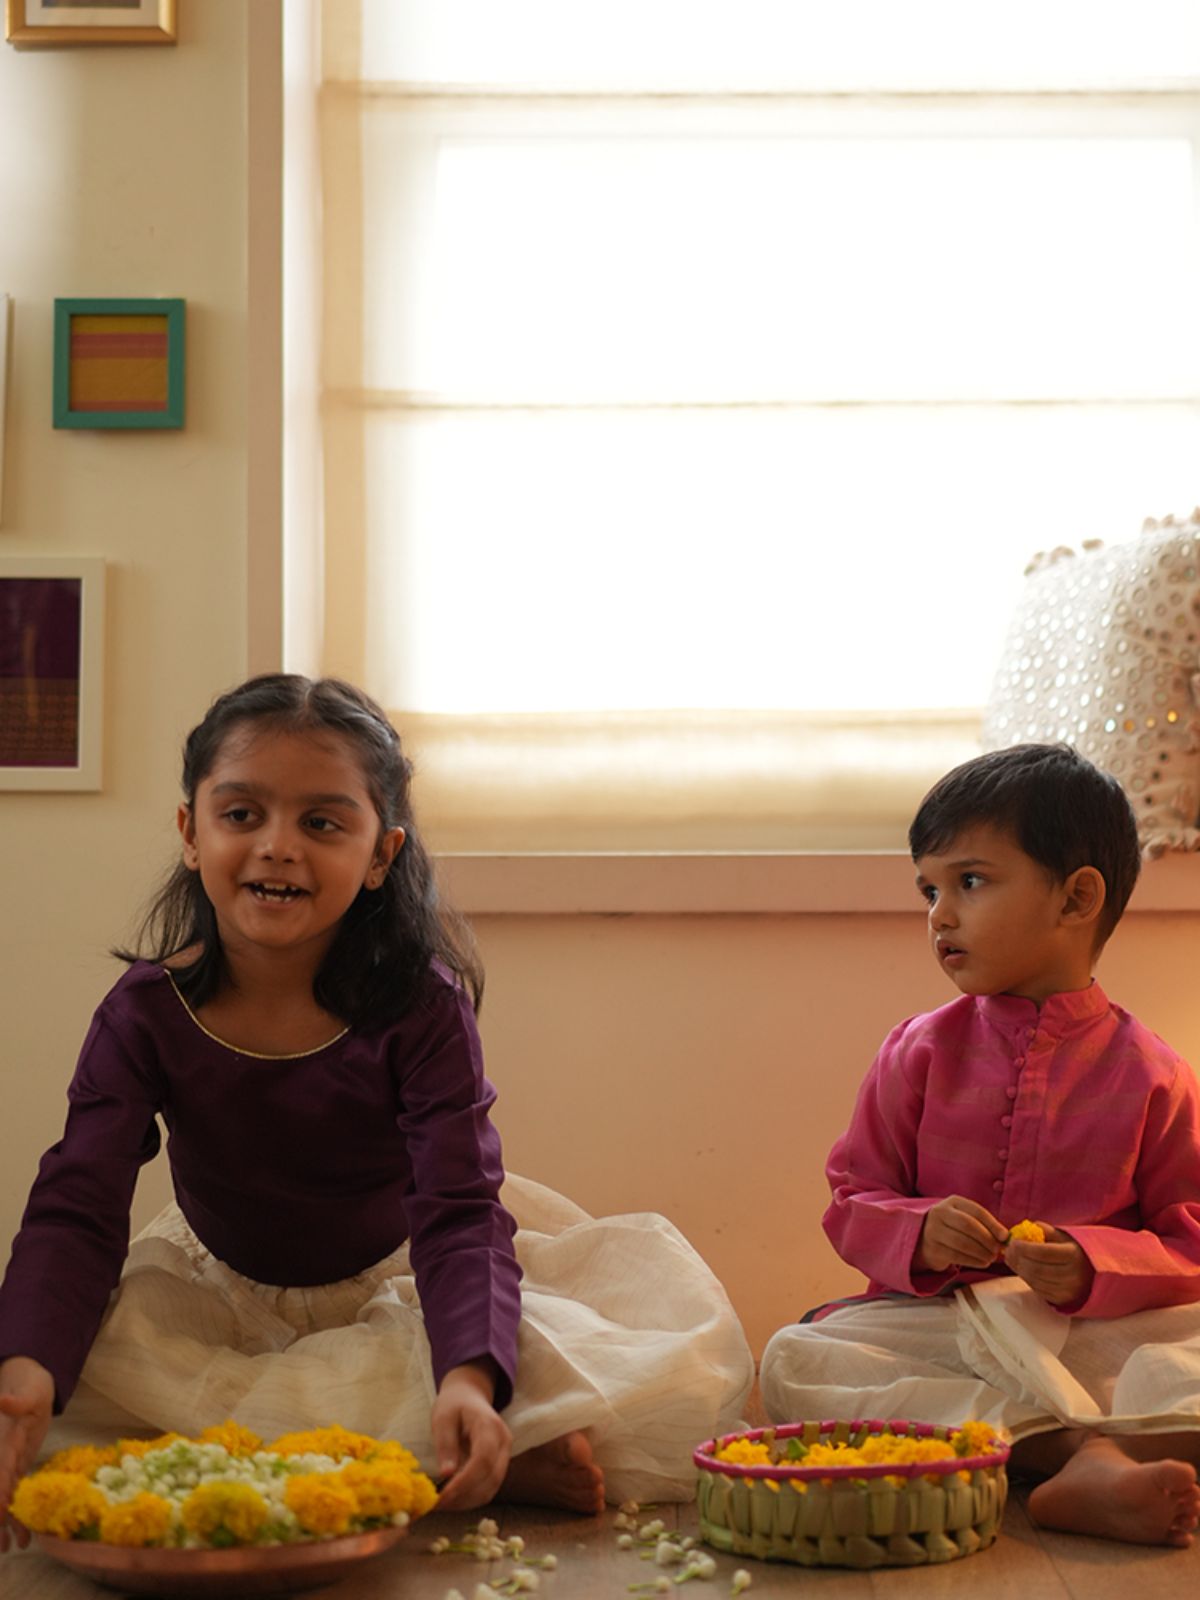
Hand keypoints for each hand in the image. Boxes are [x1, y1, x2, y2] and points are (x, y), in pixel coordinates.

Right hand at [0, 1357, 54, 1552]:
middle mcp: (1, 1457)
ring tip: (12, 1548)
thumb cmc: (29, 1385)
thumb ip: (15, 1401)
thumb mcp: (27, 1391)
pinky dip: (18, 1513)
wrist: (30, 1381)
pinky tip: (24, 1536)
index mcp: (2, 1443)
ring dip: (7, 1523)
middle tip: (2, 1546)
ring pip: (4, 1498)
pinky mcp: (16, 1466)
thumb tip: (2, 1401)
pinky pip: (15, 1493)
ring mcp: (7, 1463)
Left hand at [429, 1359, 511, 1511]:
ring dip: (467, 1502)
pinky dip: (471, 1498)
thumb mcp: (443, 1418)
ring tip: (442, 1504)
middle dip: (464, 1497)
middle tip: (437, 1506)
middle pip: (491, 1479)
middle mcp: (504, 1442)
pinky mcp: (500, 1464)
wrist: (469, 1395)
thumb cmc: (454, 1404)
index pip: (483, 1460)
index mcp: (489, 1426)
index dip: (464, 1483)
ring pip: (492, 1488)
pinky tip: (453, 1498)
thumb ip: (446, 1444)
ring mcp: (505, 1454)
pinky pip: (489, 1487)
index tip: (442, 1498)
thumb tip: (447, 1474)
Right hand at [914, 1196, 1007, 1273]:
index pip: (976, 1211)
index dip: (993, 1224)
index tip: (1004, 1236)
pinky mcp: (932, 1249)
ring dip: (982, 1252)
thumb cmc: (952, 1228)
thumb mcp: (964, 1218)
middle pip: (969, 1226)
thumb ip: (983, 1224)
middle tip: (998, 1250)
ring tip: (991, 1258)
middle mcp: (940, 1213)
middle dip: (987, 1240)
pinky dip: (974, 1261)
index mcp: (952, 1202)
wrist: (923, 1239)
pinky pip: (957, 1256)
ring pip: (963, 1242)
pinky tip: (982, 1262)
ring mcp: (933, 1231)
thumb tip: (1005, 1237)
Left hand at [1005, 1225, 1093, 1305]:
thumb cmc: (1074, 1250)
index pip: (1043, 1253)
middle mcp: (1072, 1275)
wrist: (1093, 1273)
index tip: (1012, 1242)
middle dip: (1018, 1259)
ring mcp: (1067, 1290)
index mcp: (1073, 1255)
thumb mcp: (1064, 1236)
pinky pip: (1038, 1290)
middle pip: (1036, 1269)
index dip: (1024, 1248)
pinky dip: (1026, 1279)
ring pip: (1035, 1281)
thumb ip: (1045, 1231)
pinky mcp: (1062, 1300)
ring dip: (1018, 1270)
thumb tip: (1025, 1230)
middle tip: (1007, 1251)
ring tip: (1011, 1259)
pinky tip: (1022, 1269)